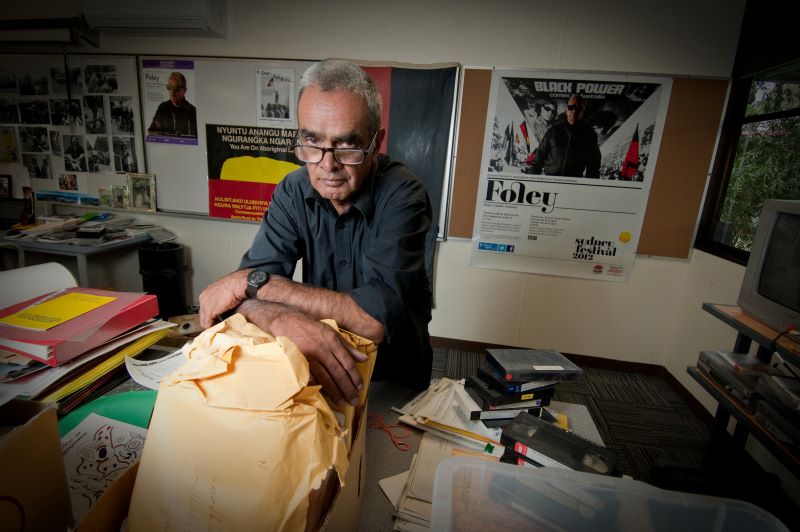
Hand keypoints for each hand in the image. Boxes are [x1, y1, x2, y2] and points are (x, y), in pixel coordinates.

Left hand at [198, 270, 248, 327]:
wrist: (239, 283)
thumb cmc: (236, 284)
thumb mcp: (226, 290)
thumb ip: (222, 297)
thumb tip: (224, 304)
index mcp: (207, 291)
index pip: (204, 307)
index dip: (210, 314)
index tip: (216, 318)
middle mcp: (204, 297)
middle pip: (202, 314)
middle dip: (210, 320)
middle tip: (217, 324)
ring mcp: (205, 304)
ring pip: (204, 320)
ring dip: (211, 324)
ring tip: (219, 326)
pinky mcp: (210, 311)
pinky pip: (207, 323)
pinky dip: (212, 327)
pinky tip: (218, 327)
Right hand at [242, 300, 367, 404]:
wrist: (286, 321)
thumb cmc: (311, 327)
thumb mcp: (332, 332)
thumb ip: (348, 347)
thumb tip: (364, 359)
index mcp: (333, 341)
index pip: (347, 363)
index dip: (355, 377)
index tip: (360, 387)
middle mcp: (323, 349)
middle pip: (339, 373)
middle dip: (348, 388)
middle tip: (354, 401)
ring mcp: (310, 356)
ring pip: (326, 378)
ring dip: (335, 392)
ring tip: (342, 402)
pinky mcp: (299, 361)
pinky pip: (311, 378)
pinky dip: (318, 388)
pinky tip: (324, 396)